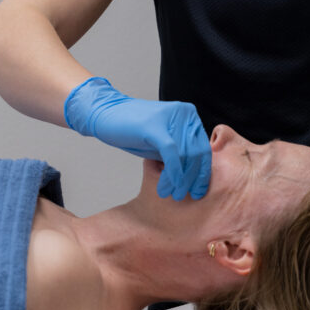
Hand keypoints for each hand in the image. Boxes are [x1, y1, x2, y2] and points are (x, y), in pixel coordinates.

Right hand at [64, 77, 210, 200]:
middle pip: (198, 153)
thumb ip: (179, 153)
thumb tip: (194, 177)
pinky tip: (167, 186)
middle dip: (193, 179)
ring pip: (186, 155)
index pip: (204, 148)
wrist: (106, 114)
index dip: (203, 172)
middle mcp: (184, 114)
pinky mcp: (156, 126)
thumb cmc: (134, 130)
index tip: (199, 191)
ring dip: (180, 180)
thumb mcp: (163, 142)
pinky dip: (173, 173)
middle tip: (185, 196)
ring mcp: (171, 118)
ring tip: (173, 195)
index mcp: (189, 116)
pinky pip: (171, 153)